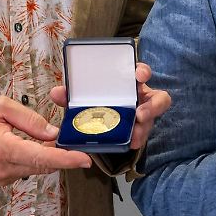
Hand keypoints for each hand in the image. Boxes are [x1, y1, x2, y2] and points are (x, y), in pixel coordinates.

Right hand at [0, 96, 91, 185]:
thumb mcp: (1, 107)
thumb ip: (30, 119)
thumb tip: (52, 133)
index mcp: (2, 148)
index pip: (41, 157)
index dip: (66, 159)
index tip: (83, 159)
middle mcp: (2, 168)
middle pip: (44, 165)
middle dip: (60, 153)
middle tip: (68, 138)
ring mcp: (1, 177)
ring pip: (37, 168)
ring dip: (45, 155)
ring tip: (38, 136)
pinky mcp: (2, 180)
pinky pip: (26, 169)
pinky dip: (33, 159)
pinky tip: (27, 145)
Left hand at [50, 62, 170, 149]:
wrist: (99, 121)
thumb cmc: (98, 101)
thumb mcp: (84, 96)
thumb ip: (71, 94)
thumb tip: (57, 93)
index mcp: (129, 82)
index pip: (141, 71)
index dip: (142, 71)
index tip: (138, 75)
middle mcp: (141, 97)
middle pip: (158, 98)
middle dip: (152, 106)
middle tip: (140, 115)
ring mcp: (143, 115)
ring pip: (152, 120)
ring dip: (144, 128)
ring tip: (134, 137)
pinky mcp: (140, 130)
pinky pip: (143, 135)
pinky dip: (136, 139)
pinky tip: (129, 144)